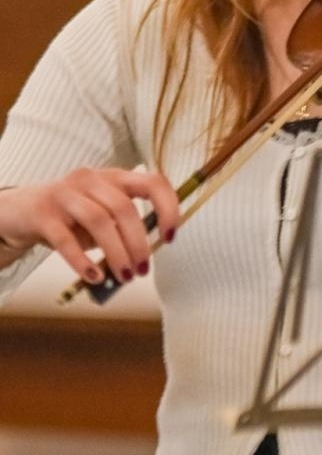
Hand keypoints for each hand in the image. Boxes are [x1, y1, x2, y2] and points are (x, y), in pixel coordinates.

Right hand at [0, 168, 180, 283]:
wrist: (18, 210)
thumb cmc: (70, 216)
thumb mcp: (101, 215)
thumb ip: (123, 229)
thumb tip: (144, 258)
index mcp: (114, 177)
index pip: (153, 183)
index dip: (168, 209)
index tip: (170, 237)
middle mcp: (91, 179)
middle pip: (124, 208)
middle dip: (138, 243)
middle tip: (142, 270)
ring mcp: (65, 193)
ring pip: (99, 222)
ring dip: (117, 253)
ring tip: (124, 277)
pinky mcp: (42, 213)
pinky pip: (66, 239)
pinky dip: (83, 261)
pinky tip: (94, 277)